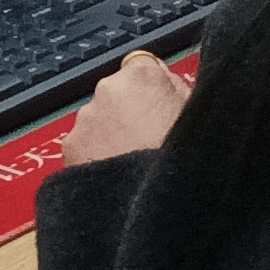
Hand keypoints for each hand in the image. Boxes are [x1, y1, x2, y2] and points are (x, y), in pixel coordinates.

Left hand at [64, 48, 189, 164]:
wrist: (155, 204)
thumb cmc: (185, 160)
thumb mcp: (198, 115)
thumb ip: (177, 89)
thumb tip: (164, 82)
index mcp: (144, 75)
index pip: (141, 66)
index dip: (150, 88)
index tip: (155, 107)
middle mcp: (109, 88)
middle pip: (116, 94)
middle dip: (126, 112)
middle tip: (144, 141)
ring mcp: (87, 117)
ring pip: (97, 120)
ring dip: (108, 135)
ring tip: (129, 163)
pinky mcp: (70, 145)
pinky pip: (83, 145)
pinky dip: (93, 156)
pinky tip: (113, 174)